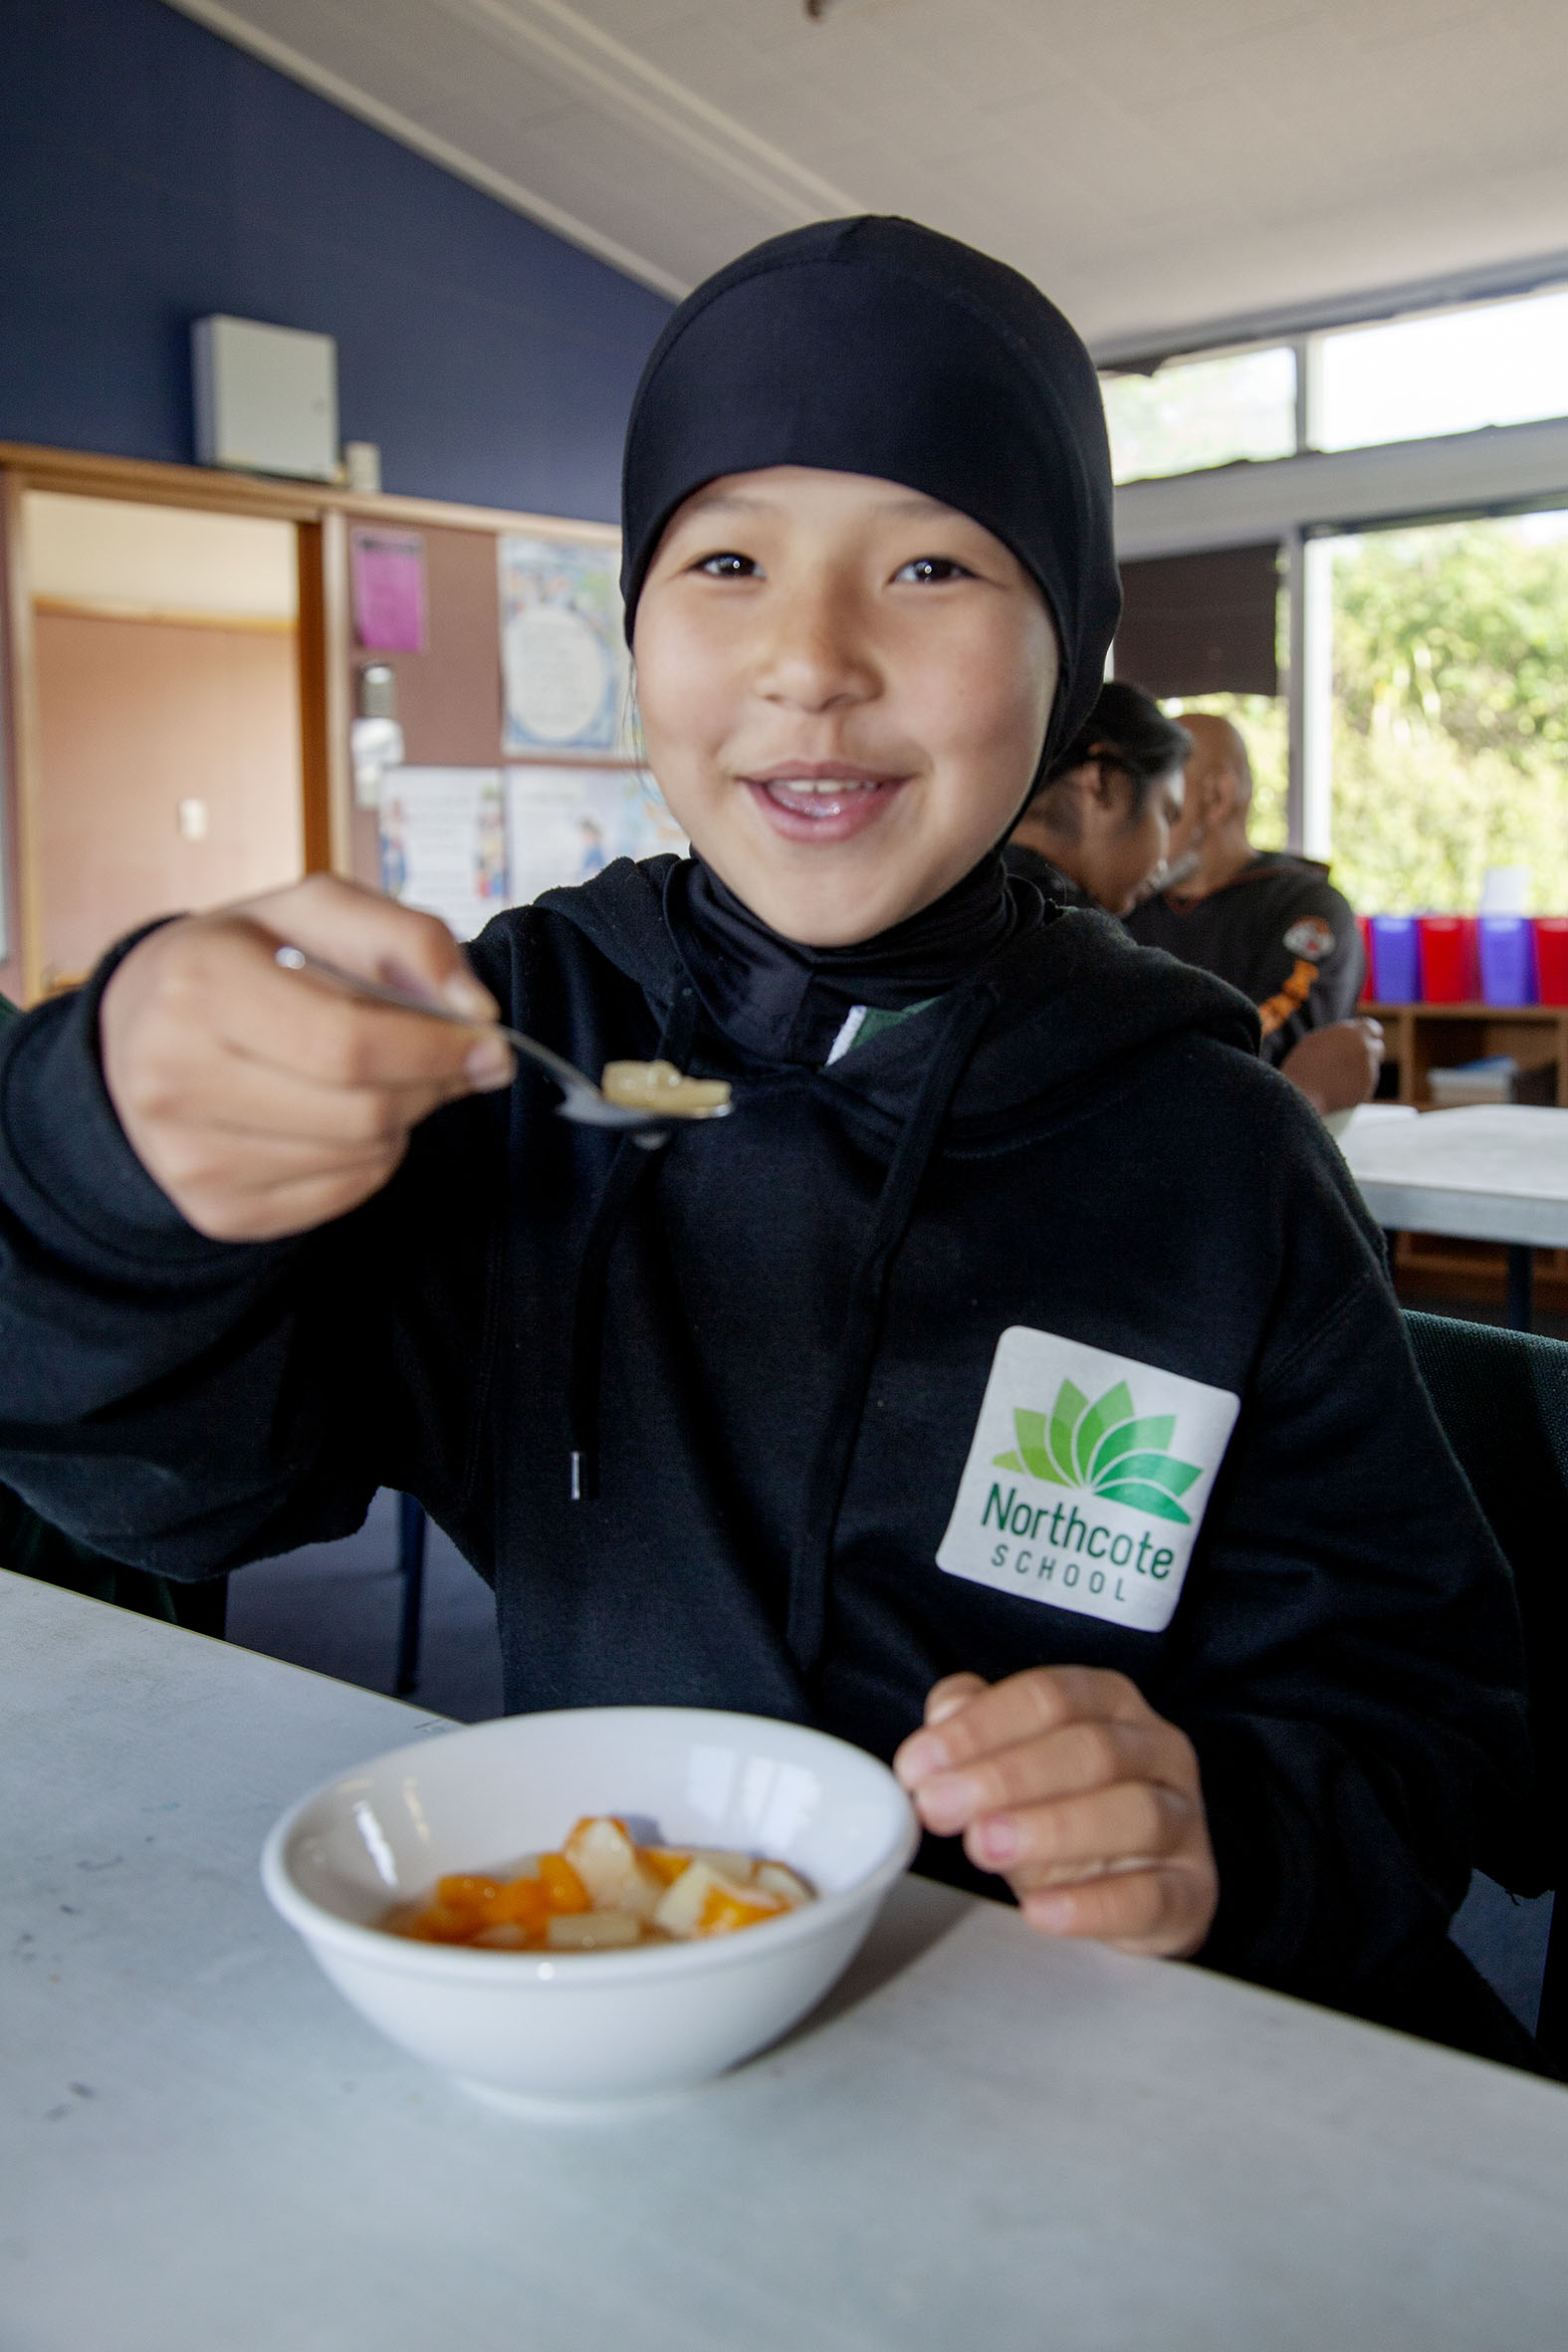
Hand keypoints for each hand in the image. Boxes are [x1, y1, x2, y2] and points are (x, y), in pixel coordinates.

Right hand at [99, 875, 513, 1242]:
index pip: (348, 1040)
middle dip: (431, 1084)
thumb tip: (475, 1009)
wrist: (142, 1030)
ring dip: (403, 1118)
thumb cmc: (247, 960)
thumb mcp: (316, 911)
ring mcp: (189, 1156)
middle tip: (455, 1060)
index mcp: (199, 982)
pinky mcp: (216, 1210)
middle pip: (361, 1110)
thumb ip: (407, 938)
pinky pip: (343, 1195)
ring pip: (360, 1157)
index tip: (489, 1042)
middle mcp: (176, 1076)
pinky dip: (372, 1157)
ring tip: (379, 1077)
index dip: (437, 1047)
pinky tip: (343, 1116)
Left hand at [893, 1668, 1217, 1957]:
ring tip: (983, 1846)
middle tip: (939, 1806)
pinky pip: (1152, 1896)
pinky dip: (1092, 1905)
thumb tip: (943, 1717)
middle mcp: (1158, 1749)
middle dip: (1006, 1776)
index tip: (919, 1764)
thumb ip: (974, 1725)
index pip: (1048, 1697)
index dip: (979, 1728)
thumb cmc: (1066, 1806)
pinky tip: (1039, 1910)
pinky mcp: (1192, 1892)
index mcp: (1110, 1701)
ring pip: (1133, 1812)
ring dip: (1051, 1828)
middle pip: (1090, 1749)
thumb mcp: (1011, 1758)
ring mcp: (1183, 1820)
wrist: (1135, 1882)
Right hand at [1281, 1018, 1384, 1115]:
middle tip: (1357, 1062)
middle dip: (1370, 1054)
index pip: (1372, 1027)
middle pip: (1378, 1048)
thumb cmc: (1302, 1067)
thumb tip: (1347, 1040)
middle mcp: (1364, 1047)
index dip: (1370, 1035)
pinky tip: (1337, 1092)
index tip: (1367, 1041)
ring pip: (1371, 1069)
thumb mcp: (1316, 1041)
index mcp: (1349, 1032)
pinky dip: (1355, 1090)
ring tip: (1335, 1081)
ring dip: (1360, 1073)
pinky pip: (1365, 1087)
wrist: (1302, 1094)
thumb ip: (1337, 1038)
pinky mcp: (1368, 1088)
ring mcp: (1369, 1068)